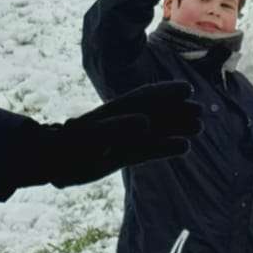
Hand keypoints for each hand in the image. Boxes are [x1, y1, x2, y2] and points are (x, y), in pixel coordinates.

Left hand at [37, 81, 201, 187]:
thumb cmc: (68, 148)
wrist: (52, 163)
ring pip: (157, 131)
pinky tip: (184, 147)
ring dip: (176, 128)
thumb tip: (146, 122)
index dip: (165, 92)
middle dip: (177, 111)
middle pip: (156, 113)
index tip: (186, 89)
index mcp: (115, 111)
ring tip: (199, 127)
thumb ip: (117, 129)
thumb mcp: (92, 137)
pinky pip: (150, 150)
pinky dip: (167, 148)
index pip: (144, 98)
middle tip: (200, 112)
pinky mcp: (123, 156)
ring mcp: (124, 139)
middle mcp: (123, 122)